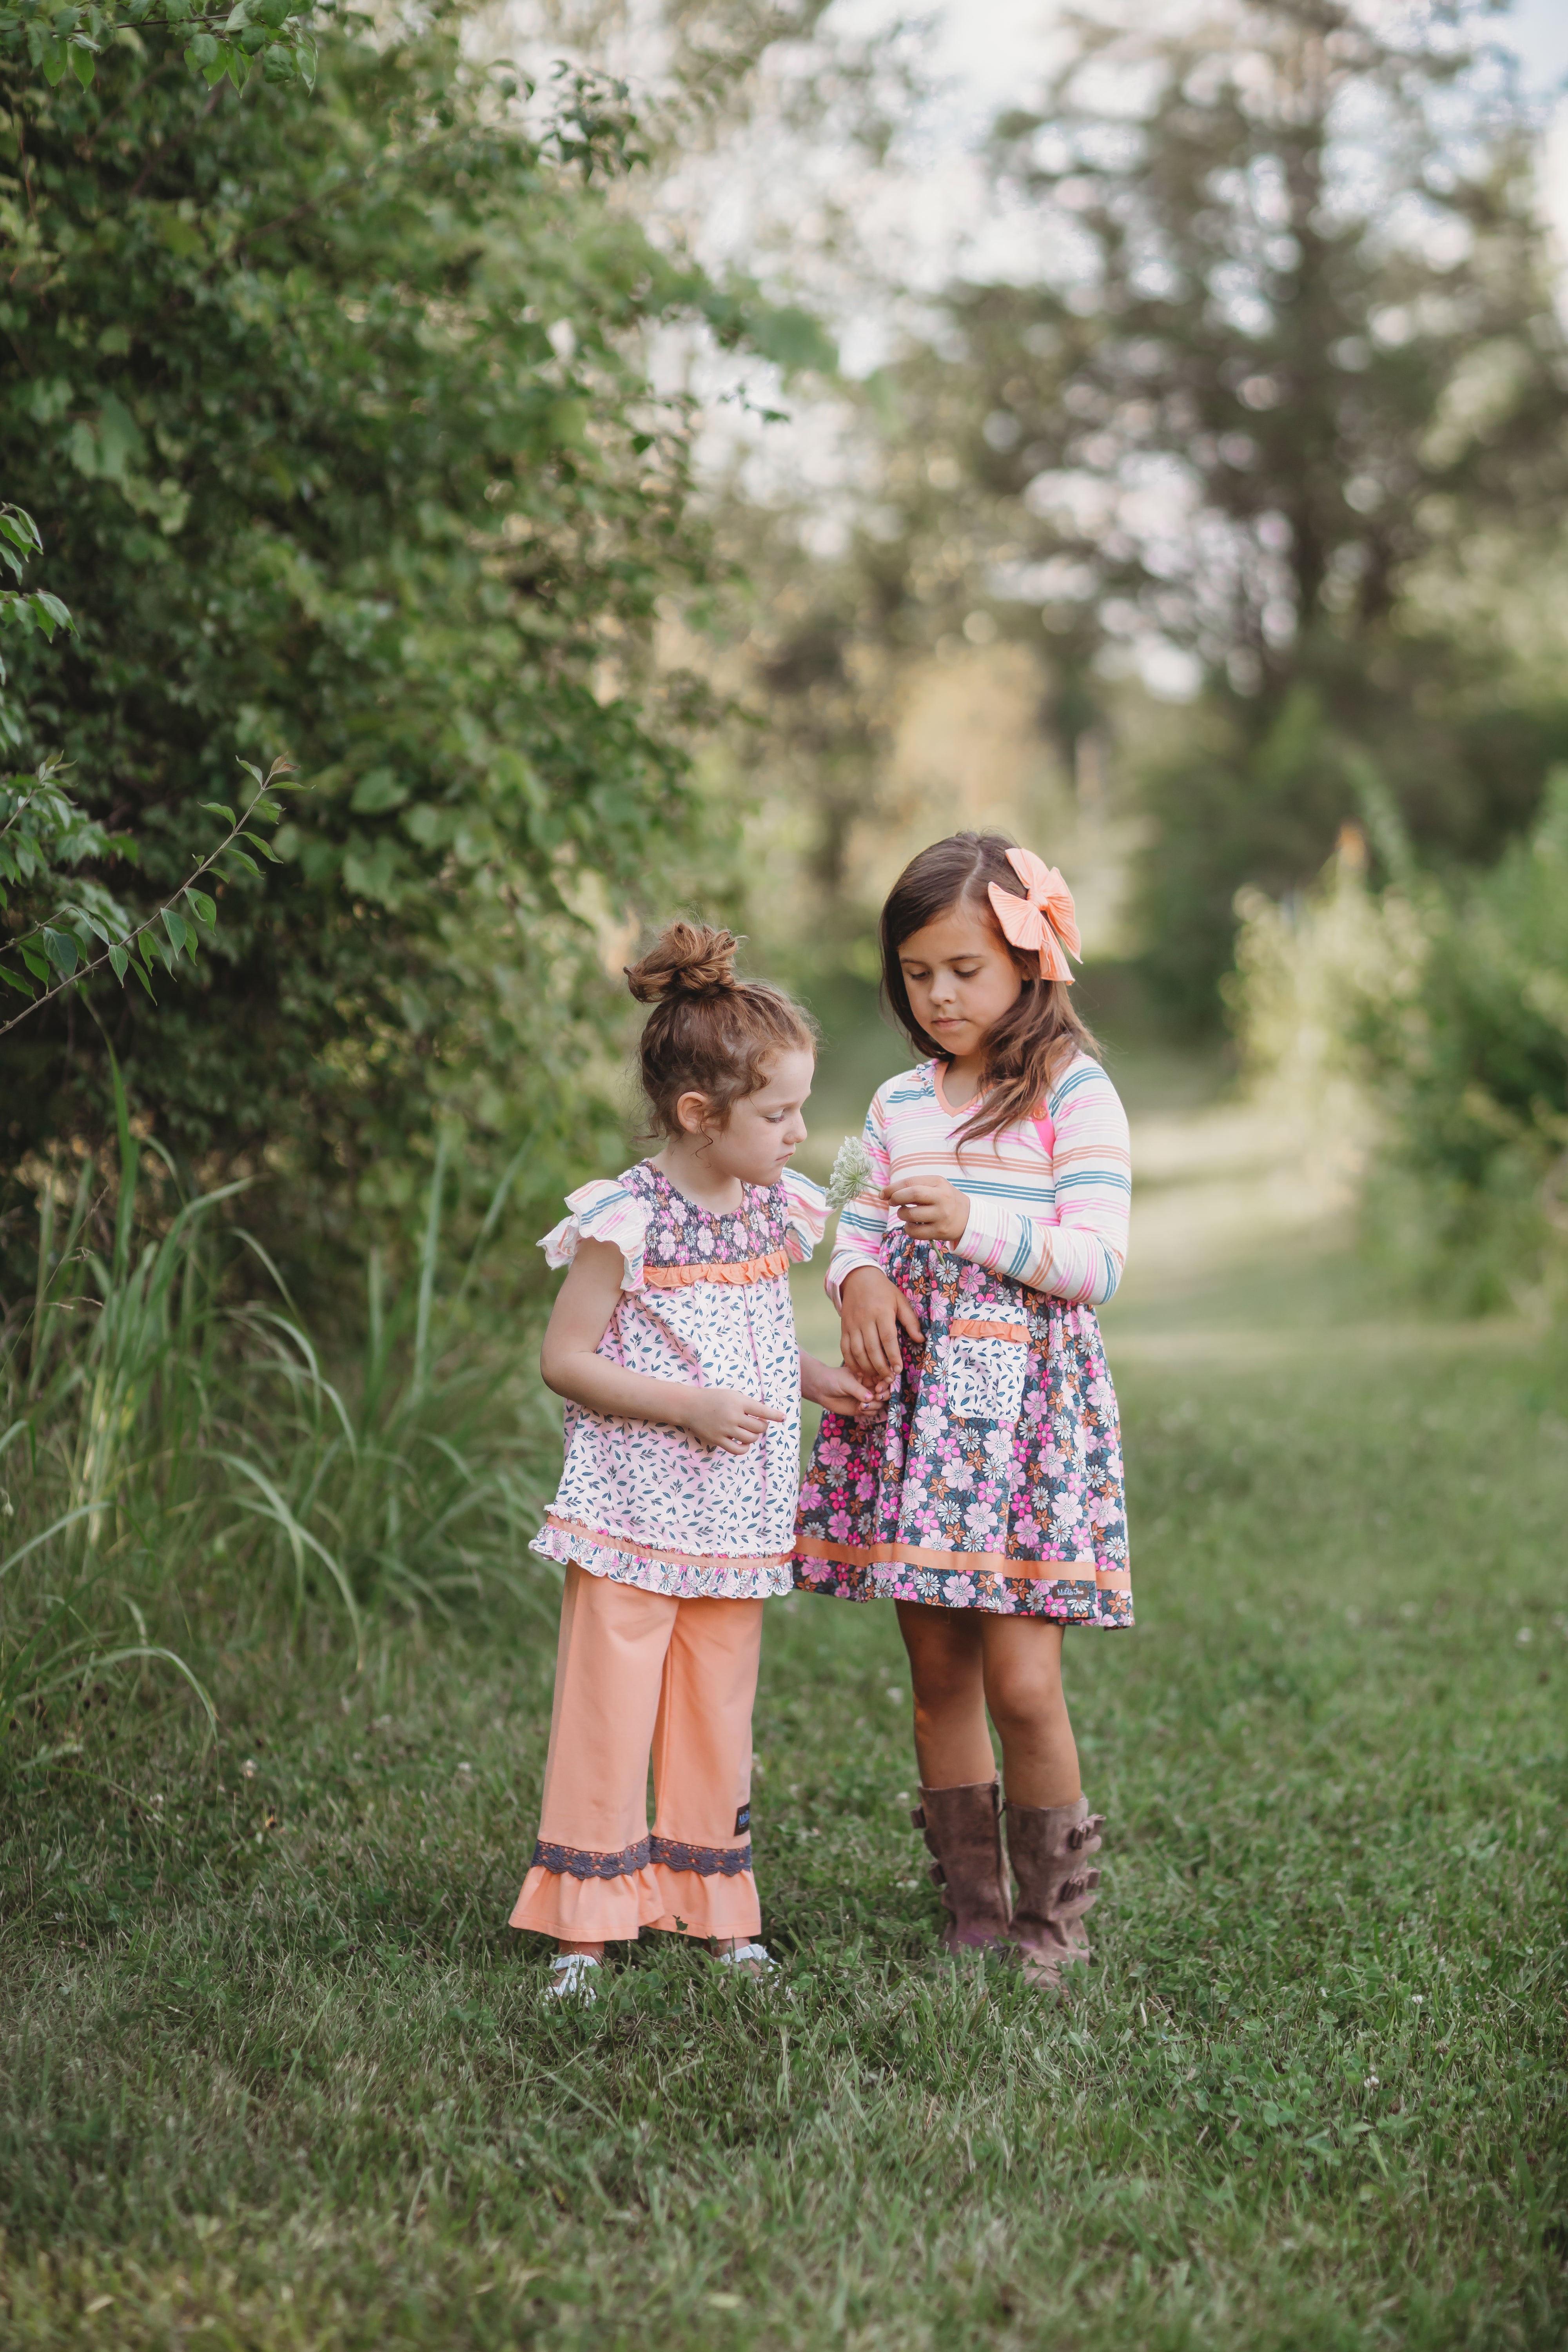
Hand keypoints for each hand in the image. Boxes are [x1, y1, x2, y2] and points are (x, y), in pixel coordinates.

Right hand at [679, 1387, 786, 1454]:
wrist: (690, 1405)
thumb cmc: (714, 1399)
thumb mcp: (733, 1395)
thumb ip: (748, 1405)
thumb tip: (766, 1417)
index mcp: (739, 1402)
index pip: (762, 1411)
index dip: (775, 1415)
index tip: (783, 1418)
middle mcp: (733, 1415)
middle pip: (759, 1427)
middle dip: (762, 1426)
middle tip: (758, 1423)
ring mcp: (725, 1429)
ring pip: (751, 1439)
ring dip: (754, 1436)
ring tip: (749, 1432)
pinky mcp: (718, 1440)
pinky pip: (738, 1450)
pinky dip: (745, 1448)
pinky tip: (744, 1442)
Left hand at [800, 1350, 889, 1415]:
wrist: (820, 1389)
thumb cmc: (833, 1380)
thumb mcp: (846, 1382)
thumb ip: (858, 1390)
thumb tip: (871, 1398)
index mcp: (870, 1374)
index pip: (885, 1378)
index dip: (885, 1384)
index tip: (878, 1388)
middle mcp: (871, 1385)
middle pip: (887, 1392)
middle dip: (884, 1395)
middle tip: (876, 1397)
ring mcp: (868, 1397)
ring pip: (881, 1403)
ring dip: (876, 1405)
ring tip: (863, 1405)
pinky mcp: (863, 1408)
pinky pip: (873, 1411)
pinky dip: (870, 1411)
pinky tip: (860, 1408)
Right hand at [838, 1265, 923, 1384]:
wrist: (857, 1278)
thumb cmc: (883, 1291)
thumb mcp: (900, 1301)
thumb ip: (910, 1321)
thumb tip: (920, 1340)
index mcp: (881, 1312)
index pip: (887, 1338)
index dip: (893, 1355)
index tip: (899, 1369)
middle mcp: (865, 1320)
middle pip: (872, 1348)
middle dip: (881, 1367)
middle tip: (889, 1379)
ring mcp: (852, 1325)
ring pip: (857, 1351)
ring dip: (867, 1368)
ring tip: (877, 1378)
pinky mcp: (844, 1328)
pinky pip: (845, 1349)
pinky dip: (851, 1362)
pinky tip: (860, 1371)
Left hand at [886, 1175, 968, 1243]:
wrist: (968, 1217)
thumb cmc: (944, 1199)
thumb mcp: (935, 1186)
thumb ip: (914, 1187)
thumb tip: (887, 1194)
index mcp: (939, 1183)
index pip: (911, 1182)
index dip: (893, 1188)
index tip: (883, 1194)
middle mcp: (942, 1198)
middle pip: (912, 1194)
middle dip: (896, 1198)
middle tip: (891, 1202)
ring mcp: (942, 1216)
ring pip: (911, 1215)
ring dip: (901, 1214)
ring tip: (906, 1214)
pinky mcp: (940, 1232)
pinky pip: (914, 1232)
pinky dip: (908, 1228)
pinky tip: (913, 1225)